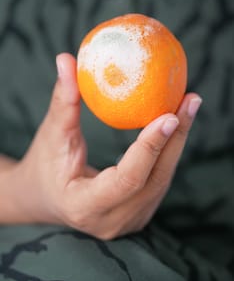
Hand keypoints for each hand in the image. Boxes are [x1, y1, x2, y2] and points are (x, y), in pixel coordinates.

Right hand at [8, 53, 201, 239]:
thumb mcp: (52, 135)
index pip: (127, 179)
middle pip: (154, 178)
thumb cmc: (44, 166)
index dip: (150, 146)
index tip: (169, 115)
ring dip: (177, 142)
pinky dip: (168, 151)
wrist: (45, 197)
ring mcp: (128, 220)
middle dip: (176, 137)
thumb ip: (63, 100)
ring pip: (162, 179)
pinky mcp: (137, 212)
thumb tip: (66, 59)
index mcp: (84, 206)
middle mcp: (112, 221)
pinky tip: (174, 127)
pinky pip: (159, 179)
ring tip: (187, 107)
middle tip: (190, 100)